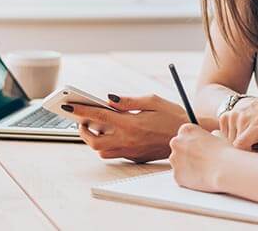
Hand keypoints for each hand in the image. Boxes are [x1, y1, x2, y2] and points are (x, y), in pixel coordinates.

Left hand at [65, 94, 187, 162]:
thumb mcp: (153, 100)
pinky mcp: (136, 158)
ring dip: (94, 139)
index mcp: (131, 123)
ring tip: (95, 126)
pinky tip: (112, 133)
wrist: (189, 137)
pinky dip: (108, 144)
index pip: (98, 116)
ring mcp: (131, 151)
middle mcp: (128, 140)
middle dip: (83, 130)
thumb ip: (128, 101)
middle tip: (81, 120)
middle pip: (94, 141)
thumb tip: (108, 99)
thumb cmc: (173, 116)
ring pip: (102, 151)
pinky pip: (115, 153)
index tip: (68, 106)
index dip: (80, 110)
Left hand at [169, 124, 233, 192]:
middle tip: (200, 160)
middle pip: (178, 148)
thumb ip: (210, 134)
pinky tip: (200, 178)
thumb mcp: (218, 136)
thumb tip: (211, 135)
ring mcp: (174, 159)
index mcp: (185, 130)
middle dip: (186, 154)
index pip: (184, 135)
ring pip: (178, 163)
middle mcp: (176, 142)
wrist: (225, 170)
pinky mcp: (176, 175)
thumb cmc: (224, 152)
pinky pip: (181, 176)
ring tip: (202, 170)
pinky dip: (188, 178)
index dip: (193, 142)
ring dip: (186, 166)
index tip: (200, 148)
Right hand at [219, 97, 257, 156]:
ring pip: (227, 142)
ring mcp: (232, 116)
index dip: (243, 155)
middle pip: (234, 145)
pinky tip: (239, 136)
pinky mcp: (224, 116)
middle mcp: (243, 118)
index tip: (251, 160)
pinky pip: (222, 135)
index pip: (241, 145)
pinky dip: (229, 140)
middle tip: (251, 153)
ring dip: (234, 146)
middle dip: (240, 152)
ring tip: (247, 143)